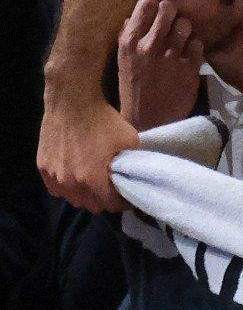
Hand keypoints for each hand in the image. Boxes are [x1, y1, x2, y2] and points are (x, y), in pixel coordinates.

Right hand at [37, 91, 141, 214]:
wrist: (73, 103)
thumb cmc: (103, 121)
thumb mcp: (129, 141)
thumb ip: (131, 164)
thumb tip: (133, 176)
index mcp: (92, 179)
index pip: (110, 205)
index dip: (122, 202)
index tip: (127, 195)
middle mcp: (70, 183)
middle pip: (91, 206)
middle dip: (104, 200)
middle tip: (110, 188)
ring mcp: (54, 176)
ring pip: (72, 199)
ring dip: (84, 195)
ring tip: (93, 183)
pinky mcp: (42, 168)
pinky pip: (56, 189)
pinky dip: (66, 188)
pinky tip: (74, 177)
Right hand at [115, 0, 203, 125]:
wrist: (148, 119)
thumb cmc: (133, 89)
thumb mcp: (123, 63)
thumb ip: (127, 38)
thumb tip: (132, 16)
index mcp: (130, 43)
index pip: (146, 3)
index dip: (153, 3)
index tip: (154, 9)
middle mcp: (151, 45)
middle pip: (169, 8)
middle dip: (170, 12)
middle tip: (169, 21)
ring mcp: (172, 55)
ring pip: (185, 24)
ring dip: (183, 29)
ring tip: (178, 39)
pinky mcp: (191, 66)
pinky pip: (198, 42)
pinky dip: (194, 47)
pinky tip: (187, 55)